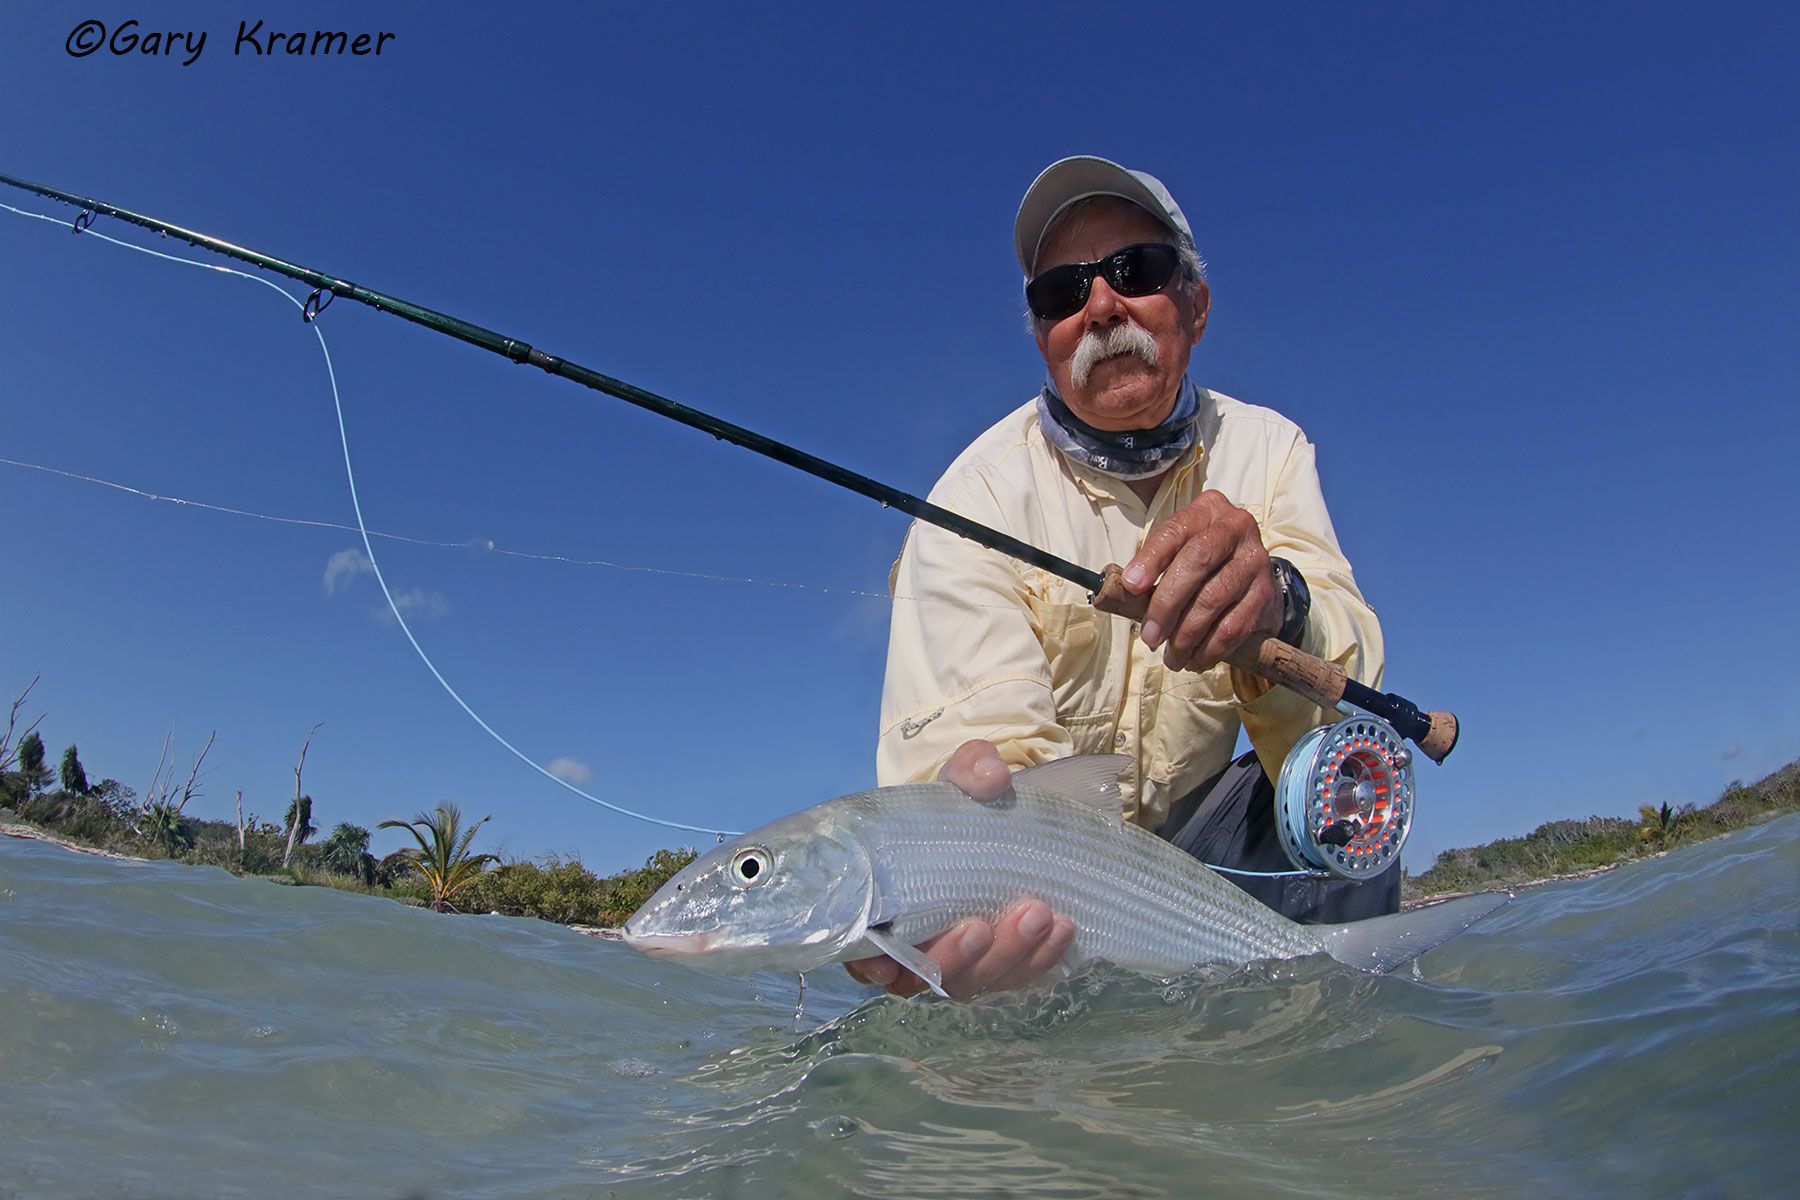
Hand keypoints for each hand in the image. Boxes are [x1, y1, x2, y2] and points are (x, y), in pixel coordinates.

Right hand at [844, 739, 1075, 999]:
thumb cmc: (959, 806)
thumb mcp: (960, 779)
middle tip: (981, 926)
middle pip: (929, 975)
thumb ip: (970, 769)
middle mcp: (919, 947)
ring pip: (978, 981)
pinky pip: (1020, 974)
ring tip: (1040, 915)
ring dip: (1008, 956)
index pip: (865, 955)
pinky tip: (1064, 928)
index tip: (885, 965)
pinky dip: (1041, 957)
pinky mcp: (1003, 963)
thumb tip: (991, 776)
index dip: (870, 966)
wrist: (1001, 821)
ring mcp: (964, 961)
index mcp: (885, 909)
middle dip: (956, 957)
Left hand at [1121, 490, 1283, 671]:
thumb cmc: (1200, 562)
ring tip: (1171, 656)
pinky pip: (1234, 626)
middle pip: (1196, 562)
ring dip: (1186, 635)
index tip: (1131, 586)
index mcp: (1207, 510)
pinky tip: (1195, 660)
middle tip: (1150, 636)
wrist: (1251, 575)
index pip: (1174, 531)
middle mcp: (1236, 527)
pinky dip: (1210, 649)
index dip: (1151, 559)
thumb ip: (1154, 568)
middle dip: (1166, 604)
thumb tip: (1125, 597)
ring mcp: (1255, 560)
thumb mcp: (1177, 551)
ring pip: (1214, 599)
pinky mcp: (1265, 593)